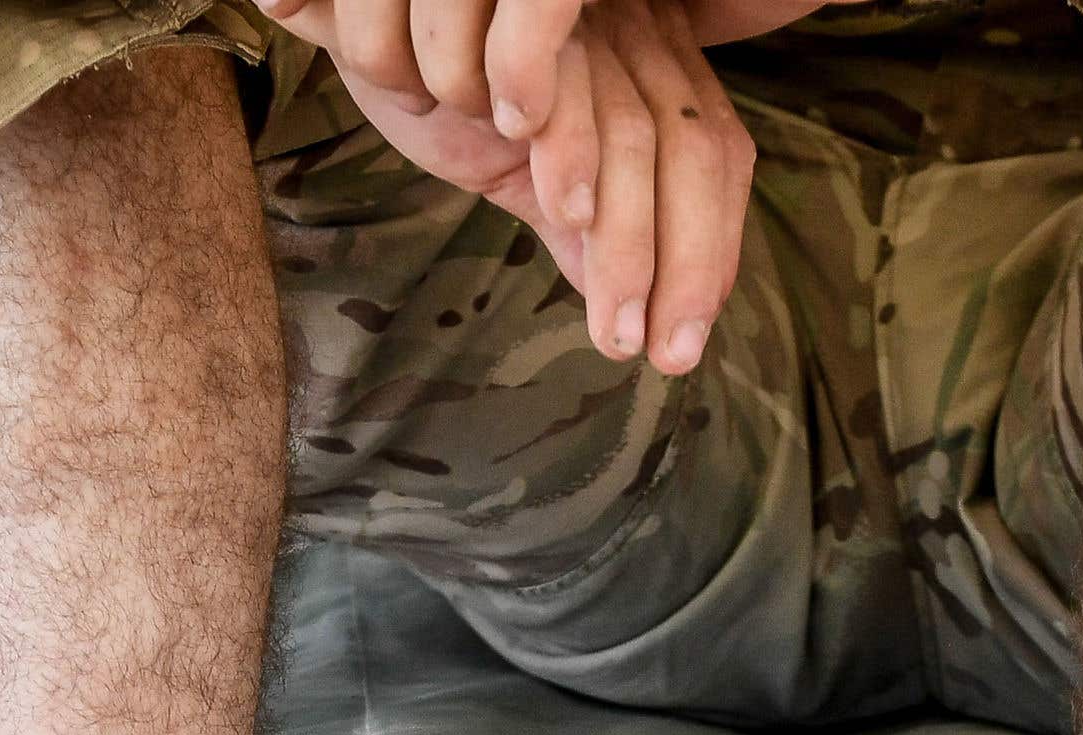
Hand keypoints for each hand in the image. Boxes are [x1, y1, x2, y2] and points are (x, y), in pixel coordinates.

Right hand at [265, 0, 779, 372]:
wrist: (367, 21)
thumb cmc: (451, 90)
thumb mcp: (524, 169)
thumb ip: (578, 230)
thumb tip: (628, 317)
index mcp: (649, 64)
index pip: (715, 153)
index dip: (712, 251)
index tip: (681, 344)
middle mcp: (628, 33)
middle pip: (690, 149)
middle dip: (684, 263)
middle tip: (660, 352)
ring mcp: (579, 23)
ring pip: (632, 132)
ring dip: (628, 240)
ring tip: (617, 324)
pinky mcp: (518, 12)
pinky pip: (562, 84)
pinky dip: (570, 152)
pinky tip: (566, 212)